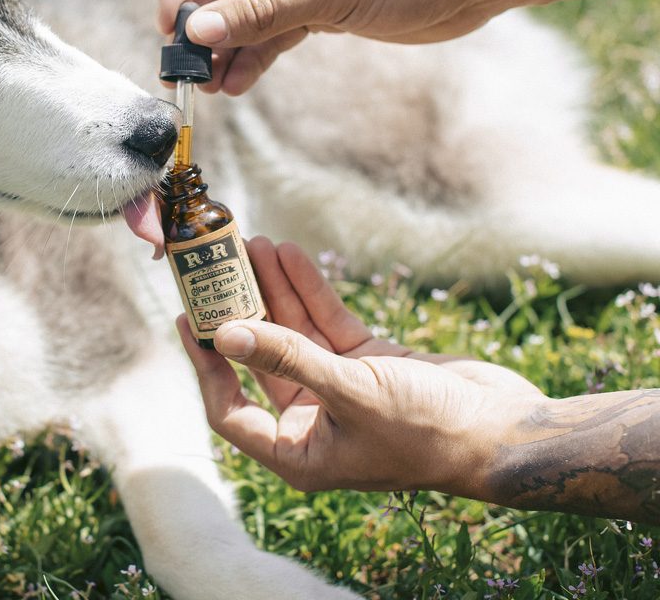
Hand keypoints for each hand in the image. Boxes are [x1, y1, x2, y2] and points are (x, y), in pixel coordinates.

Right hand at [157, 0, 496, 94]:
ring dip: (224, 48)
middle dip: (201, 26)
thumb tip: (198, 33)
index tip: (172, 25)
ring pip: (242, 11)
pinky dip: (254, 56)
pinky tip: (238, 84)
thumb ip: (260, 13)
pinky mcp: (314, 3)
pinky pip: (270, 31)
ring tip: (208, 87)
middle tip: (184, 70)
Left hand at [178, 237, 545, 495]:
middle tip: (217, 268)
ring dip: (273, 290)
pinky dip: (310, 290)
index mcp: (298, 452)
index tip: (190, 319)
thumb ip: (288, 360)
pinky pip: (327, 322)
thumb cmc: (429, 430)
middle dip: (240, 312)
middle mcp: (312, 422)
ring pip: (292, 333)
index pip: (230, 410)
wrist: (505, 428)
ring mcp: (339, 390)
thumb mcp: (351, 392)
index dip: (206, 365)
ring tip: (253, 244)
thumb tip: (228, 334)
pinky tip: (290, 255)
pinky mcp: (367, 363)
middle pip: (259, 360)